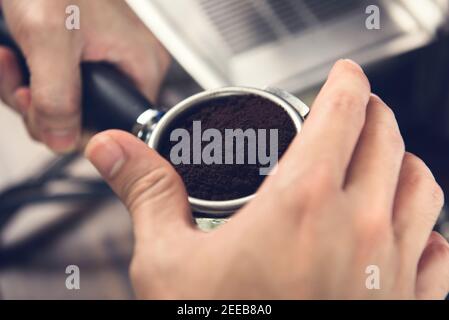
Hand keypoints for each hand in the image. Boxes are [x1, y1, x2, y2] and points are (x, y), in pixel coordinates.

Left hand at [0, 0, 169, 152]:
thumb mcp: (49, 39)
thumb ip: (58, 99)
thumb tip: (62, 140)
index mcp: (141, 66)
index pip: (119, 126)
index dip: (79, 131)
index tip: (47, 117)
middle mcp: (128, 67)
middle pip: (88, 118)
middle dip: (43, 109)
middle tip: (22, 87)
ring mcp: (104, 62)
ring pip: (67, 104)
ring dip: (28, 92)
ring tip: (11, 61)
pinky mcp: (82, 57)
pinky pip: (57, 86)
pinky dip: (28, 78)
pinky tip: (14, 58)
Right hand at [85, 60, 448, 298]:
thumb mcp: (169, 261)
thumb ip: (147, 191)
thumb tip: (114, 150)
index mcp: (303, 205)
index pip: (342, 111)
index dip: (345, 81)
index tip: (342, 75)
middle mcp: (361, 230)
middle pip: (386, 140)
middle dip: (370, 114)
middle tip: (350, 114)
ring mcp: (393, 271)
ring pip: (422, 186)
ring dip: (401, 163)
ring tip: (377, 164)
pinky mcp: (409, 308)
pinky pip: (439, 252)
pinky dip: (427, 229)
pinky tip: (405, 233)